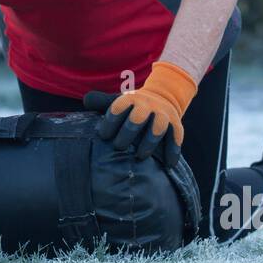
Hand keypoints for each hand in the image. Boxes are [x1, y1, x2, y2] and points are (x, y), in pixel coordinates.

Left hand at [82, 61, 196, 168]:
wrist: (163, 97)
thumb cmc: (132, 107)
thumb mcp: (118, 100)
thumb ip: (101, 101)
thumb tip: (86, 101)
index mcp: (130, 99)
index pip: (118, 107)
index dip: (110, 121)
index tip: (103, 136)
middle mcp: (147, 105)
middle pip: (138, 117)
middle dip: (128, 132)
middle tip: (118, 146)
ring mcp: (163, 115)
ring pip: (158, 127)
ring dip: (149, 142)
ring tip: (140, 156)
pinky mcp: (175, 125)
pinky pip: (176, 137)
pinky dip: (173, 151)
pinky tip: (169, 165)